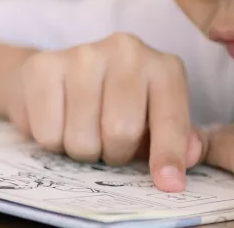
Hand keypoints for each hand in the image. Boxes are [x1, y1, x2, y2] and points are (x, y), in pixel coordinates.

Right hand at [6, 32, 202, 191]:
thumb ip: (175, 139)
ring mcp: (83, 54)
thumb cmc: (112, 104)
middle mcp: (127, 51)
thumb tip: (190, 155)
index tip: (169, 183)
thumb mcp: (151, 120)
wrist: (53, 76)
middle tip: (108, 143)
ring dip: (81, 150)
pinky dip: (52, 142)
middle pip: (121, 131)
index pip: (170, 118)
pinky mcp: (43, 65)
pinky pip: (49, 134)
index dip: (169, 155)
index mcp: (162, 67)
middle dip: (113, 153)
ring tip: (82, 129)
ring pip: (82, 139)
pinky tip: (57, 118)